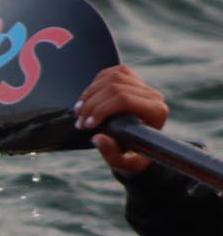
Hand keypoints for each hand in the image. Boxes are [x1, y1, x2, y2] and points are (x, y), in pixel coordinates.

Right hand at [76, 65, 168, 179]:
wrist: (138, 149)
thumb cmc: (132, 157)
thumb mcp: (123, 163)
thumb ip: (111, 153)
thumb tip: (97, 138)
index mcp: (155, 112)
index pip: (124, 99)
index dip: (101, 109)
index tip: (86, 126)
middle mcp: (153, 96)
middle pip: (115, 86)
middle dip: (91, 104)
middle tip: (79, 122)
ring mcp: (144, 86)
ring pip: (112, 77)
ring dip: (90, 93)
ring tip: (80, 111)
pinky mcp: (134, 81)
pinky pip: (112, 72)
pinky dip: (95, 84)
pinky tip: (88, 99)